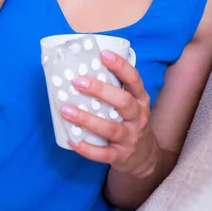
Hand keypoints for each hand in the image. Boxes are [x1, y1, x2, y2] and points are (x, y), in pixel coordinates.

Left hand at [60, 50, 159, 177]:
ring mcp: (131, 137)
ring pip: (111, 128)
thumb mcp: (131, 103)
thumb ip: (114, 88)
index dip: (120, 66)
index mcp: (140, 99)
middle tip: (77, 81)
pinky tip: (72, 139)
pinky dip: (86, 148)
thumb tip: (82, 69)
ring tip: (66, 110)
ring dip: (87, 119)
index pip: (134, 79)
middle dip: (100, 90)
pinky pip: (103, 154)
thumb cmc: (130, 121)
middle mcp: (138, 117)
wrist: (145, 156)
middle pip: (123, 102)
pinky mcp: (122, 155)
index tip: (103, 54)